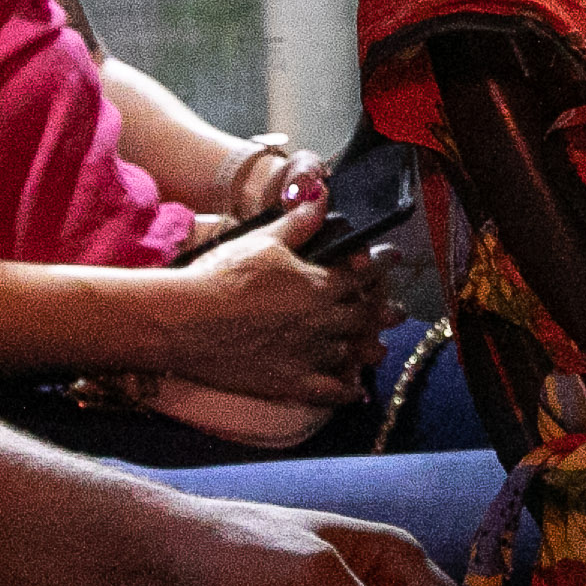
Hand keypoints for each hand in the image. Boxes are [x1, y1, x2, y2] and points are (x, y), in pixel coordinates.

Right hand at [151, 202, 387, 406]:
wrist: (188, 321)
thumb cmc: (224, 276)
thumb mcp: (264, 240)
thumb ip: (299, 222)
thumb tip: (323, 193)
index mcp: (320, 285)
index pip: (361, 273)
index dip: (380, 264)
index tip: (393, 258)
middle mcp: (322, 322)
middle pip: (363, 317)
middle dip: (382, 312)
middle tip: (397, 312)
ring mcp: (308, 355)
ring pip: (350, 354)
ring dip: (367, 351)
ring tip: (378, 350)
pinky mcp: (289, 382)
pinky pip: (328, 393)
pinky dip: (345, 393)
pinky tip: (354, 393)